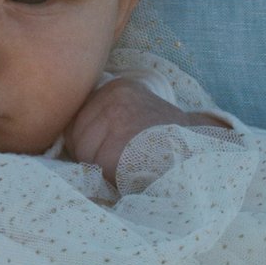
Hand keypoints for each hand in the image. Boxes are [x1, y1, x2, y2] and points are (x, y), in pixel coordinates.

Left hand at [62, 81, 232, 180]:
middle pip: (76, 135)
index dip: (91, 142)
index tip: (117, 149)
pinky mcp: (118, 143)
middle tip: (125, 159)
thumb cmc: (167, 144)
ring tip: (131, 164)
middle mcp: (114, 96)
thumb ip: (103, 120)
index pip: (78, 119)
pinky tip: (132, 171)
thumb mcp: (135, 116)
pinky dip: (109, 176)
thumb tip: (65, 139)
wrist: (200, 156)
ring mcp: (116, 118)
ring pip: (82, 152)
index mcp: (116, 88)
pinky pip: (94, 166)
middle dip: (91, 154)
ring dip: (99, 166)